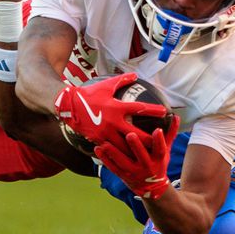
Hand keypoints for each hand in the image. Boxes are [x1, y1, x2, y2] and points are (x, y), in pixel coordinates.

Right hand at [53, 73, 169, 147]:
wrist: (70, 106)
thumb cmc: (90, 94)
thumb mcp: (107, 85)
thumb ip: (122, 80)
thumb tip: (135, 76)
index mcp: (116, 107)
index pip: (138, 108)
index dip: (152, 110)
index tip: (165, 111)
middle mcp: (112, 121)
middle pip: (134, 134)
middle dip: (147, 139)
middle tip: (159, 142)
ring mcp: (105, 132)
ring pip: (123, 146)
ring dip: (134, 151)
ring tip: (146, 155)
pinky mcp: (98, 139)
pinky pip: (112, 149)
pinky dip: (120, 153)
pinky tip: (128, 158)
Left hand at [95, 120, 179, 199]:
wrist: (152, 189)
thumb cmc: (158, 163)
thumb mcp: (167, 150)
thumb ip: (170, 133)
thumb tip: (177, 117)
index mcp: (158, 159)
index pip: (160, 149)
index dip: (159, 140)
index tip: (158, 130)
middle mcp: (147, 167)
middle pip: (142, 156)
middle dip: (136, 146)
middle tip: (130, 134)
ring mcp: (134, 173)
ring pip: (123, 163)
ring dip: (115, 153)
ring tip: (106, 143)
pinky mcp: (123, 176)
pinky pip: (113, 168)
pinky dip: (105, 159)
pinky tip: (98, 149)